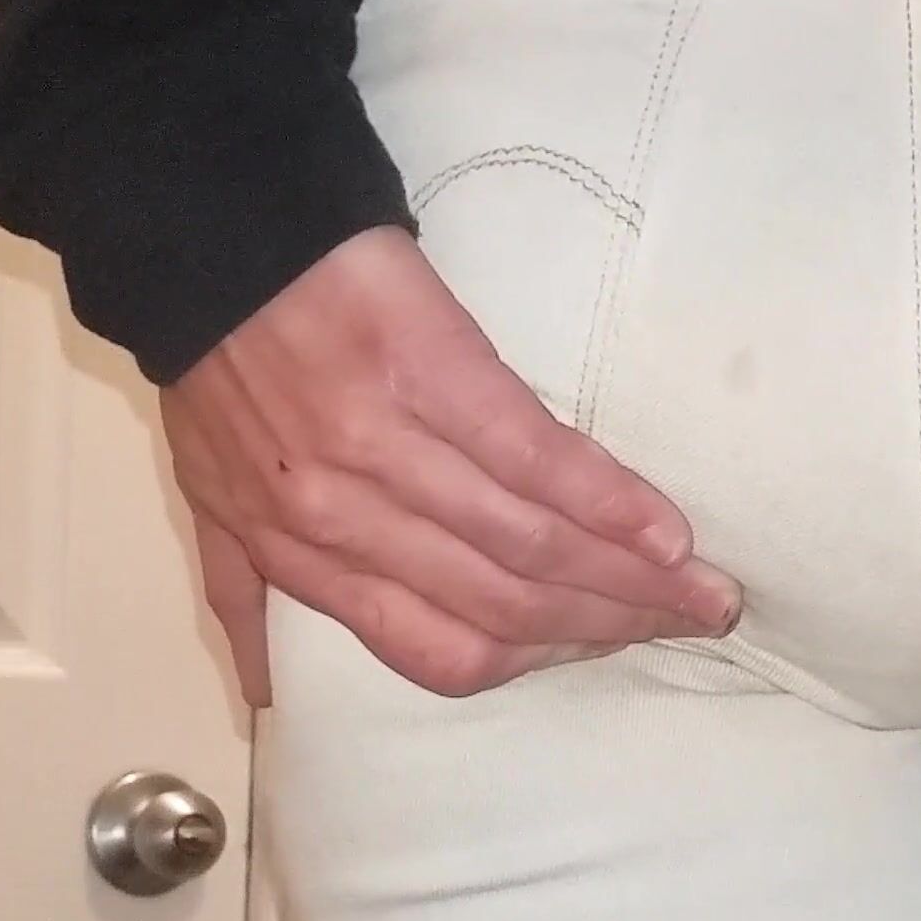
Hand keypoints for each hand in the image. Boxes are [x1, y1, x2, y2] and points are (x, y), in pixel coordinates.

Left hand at [162, 226, 741, 705]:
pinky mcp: (433, 375)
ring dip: (633, 579)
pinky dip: (611, 503)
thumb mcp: (212, 492)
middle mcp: (349, 524)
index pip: (441, 650)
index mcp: (300, 557)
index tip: (607, 647)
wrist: (212, 230)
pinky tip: (669, 531)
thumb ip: (248, 590)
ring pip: (531, 549)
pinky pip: (535, 460)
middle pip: (507, 609)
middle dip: (613, 624)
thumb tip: (269, 691)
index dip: (537, 661)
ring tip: (708, 590)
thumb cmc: (218, 359)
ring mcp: (392, 452)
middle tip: (696, 621)